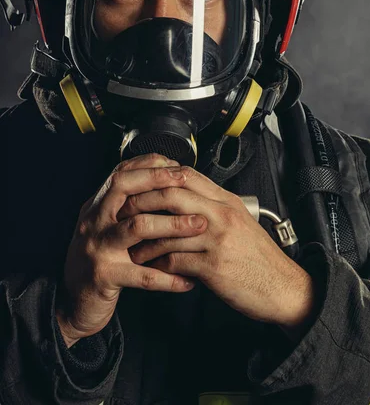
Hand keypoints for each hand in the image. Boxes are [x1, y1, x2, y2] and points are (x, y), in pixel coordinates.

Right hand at [56, 154, 207, 346]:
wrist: (72, 302)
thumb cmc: (97, 260)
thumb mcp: (104, 226)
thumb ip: (124, 205)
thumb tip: (161, 180)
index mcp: (96, 207)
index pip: (121, 173)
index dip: (148, 164)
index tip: (175, 165)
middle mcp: (93, 222)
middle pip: (124, 187)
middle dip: (158, 180)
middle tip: (186, 183)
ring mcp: (97, 248)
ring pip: (137, 227)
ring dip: (173, 224)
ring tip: (199, 225)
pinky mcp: (104, 276)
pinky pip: (143, 276)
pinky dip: (169, 277)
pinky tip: (188, 279)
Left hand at [123, 166, 315, 329]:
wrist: (283, 288)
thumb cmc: (259, 257)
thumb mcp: (240, 221)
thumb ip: (213, 207)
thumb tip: (184, 197)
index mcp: (226, 201)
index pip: (186, 175)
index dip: (157, 177)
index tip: (139, 185)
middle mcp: (221, 215)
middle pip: (172, 195)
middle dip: (142, 202)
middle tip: (125, 212)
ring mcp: (218, 240)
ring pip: (168, 230)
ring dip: (144, 239)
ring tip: (131, 244)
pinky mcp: (214, 267)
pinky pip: (175, 260)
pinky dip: (158, 264)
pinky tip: (151, 266)